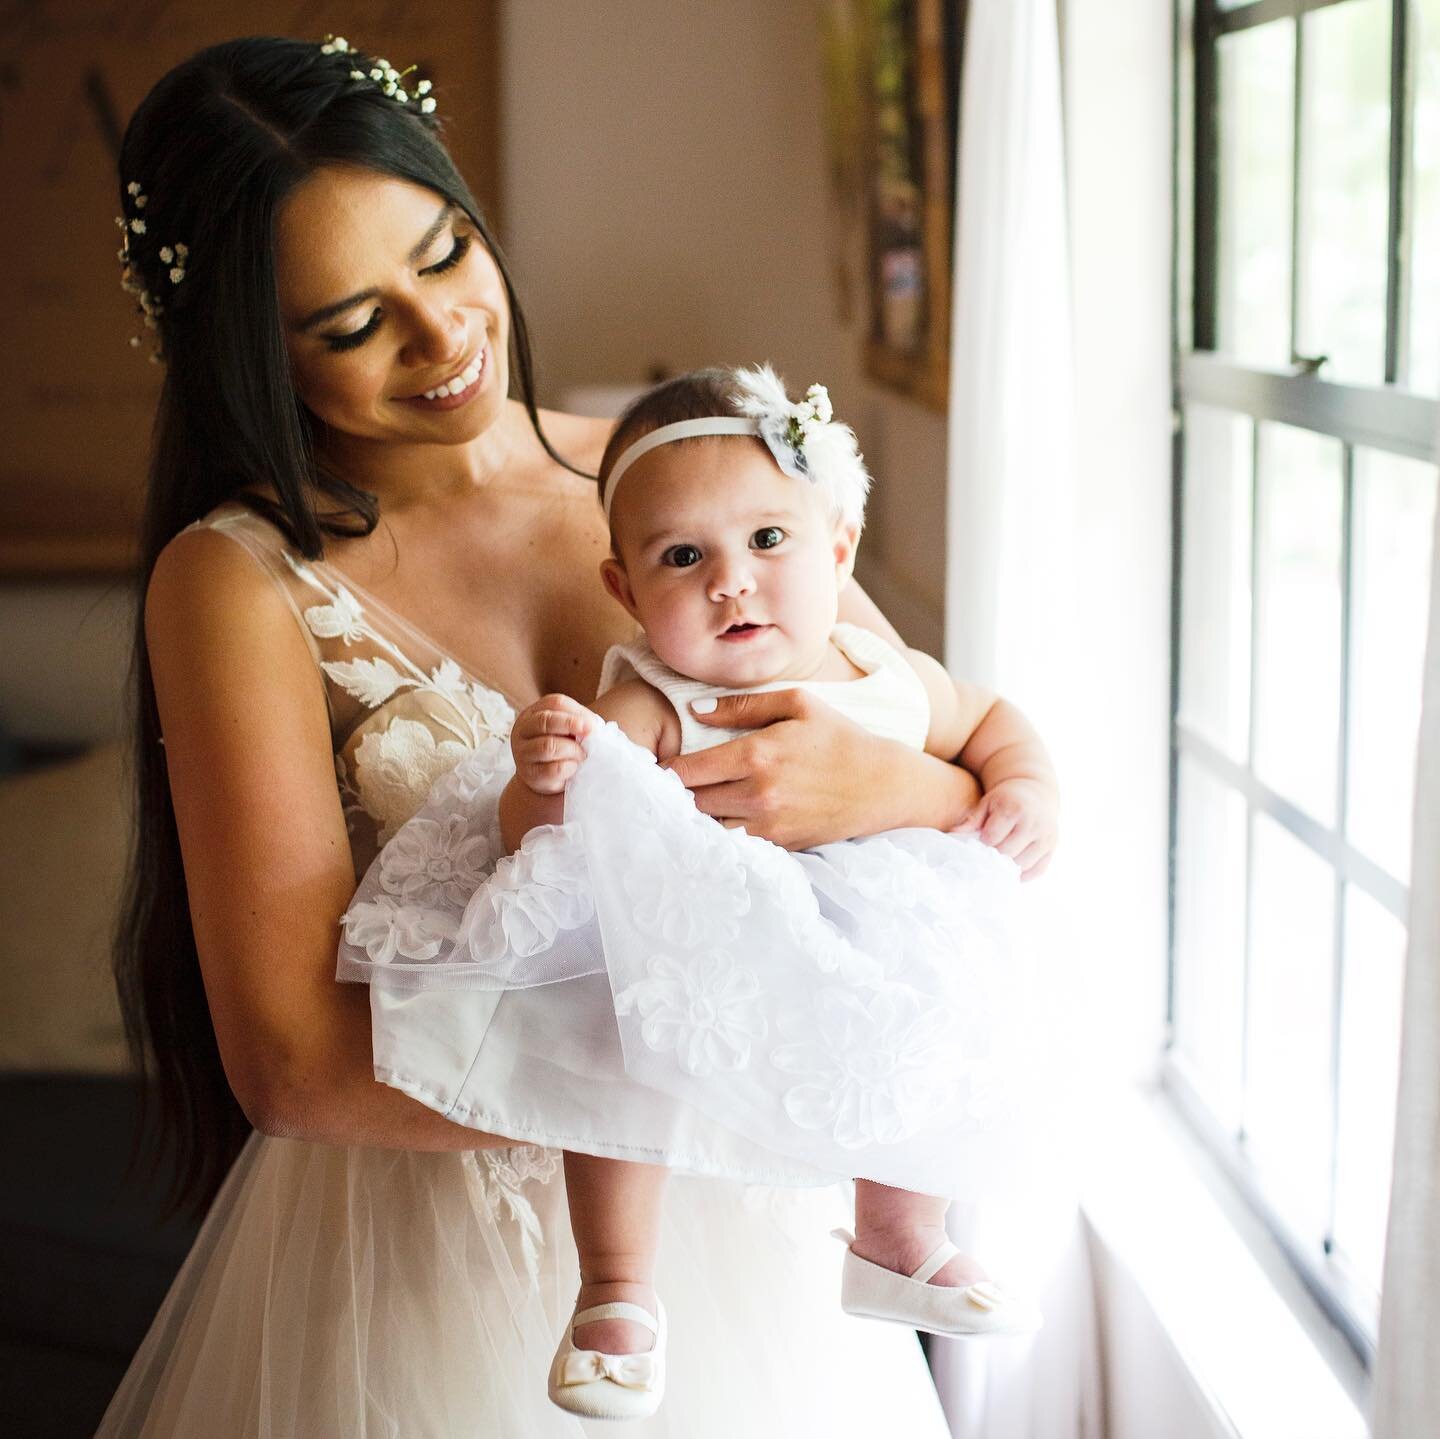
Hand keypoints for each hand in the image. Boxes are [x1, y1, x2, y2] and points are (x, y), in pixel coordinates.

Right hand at [509, 694, 597, 794]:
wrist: (546, 779)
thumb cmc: (562, 748)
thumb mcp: (567, 731)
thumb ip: (578, 724)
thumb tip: (593, 726)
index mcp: (533, 713)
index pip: (553, 703)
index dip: (576, 712)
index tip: (593, 724)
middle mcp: (523, 731)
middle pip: (545, 720)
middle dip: (571, 724)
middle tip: (590, 732)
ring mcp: (523, 753)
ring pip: (548, 746)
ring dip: (573, 750)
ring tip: (582, 755)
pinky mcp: (530, 775)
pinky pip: (553, 769)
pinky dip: (569, 768)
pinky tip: (573, 768)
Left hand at [664, 689, 976, 849]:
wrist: (883, 785)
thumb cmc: (839, 738)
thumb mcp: (798, 704)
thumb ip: (742, 705)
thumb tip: (695, 711)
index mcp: (757, 754)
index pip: (686, 770)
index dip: (661, 770)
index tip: (650, 767)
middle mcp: (758, 794)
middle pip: (689, 803)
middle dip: (671, 796)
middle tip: (656, 789)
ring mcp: (768, 825)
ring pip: (706, 829)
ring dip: (691, 820)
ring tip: (679, 808)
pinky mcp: (779, 846)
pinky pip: (732, 846)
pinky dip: (716, 836)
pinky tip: (709, 825)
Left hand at [954, 776, 1057, 879]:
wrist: (1036, 790)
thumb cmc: (1006, 798)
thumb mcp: (988, 802)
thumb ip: (972, 820)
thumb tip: (953, 835)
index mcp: (1014, 808)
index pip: (992, 838)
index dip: (983, 842)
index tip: (981, 840)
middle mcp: (1033, 823)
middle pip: (1007, 853)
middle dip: (994, 855)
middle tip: (987, 854)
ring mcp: (1046, 836)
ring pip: (1022, 864)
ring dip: (1008, 866)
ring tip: (999, 859)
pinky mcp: (1053, 847)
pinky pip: (1038, 870)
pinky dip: (1024, 873)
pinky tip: (1013, 867)